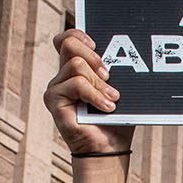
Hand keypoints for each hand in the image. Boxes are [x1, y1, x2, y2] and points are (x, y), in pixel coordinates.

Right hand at [43, 29, 135, 155]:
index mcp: (77, 68)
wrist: (109, 148)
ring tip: (111, 99)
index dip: (79, 34)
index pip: (68, 38)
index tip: (97, 45)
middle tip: (108, 75)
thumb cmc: (115, 120)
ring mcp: (56, 86)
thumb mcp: (119, 89)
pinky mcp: (53, 99)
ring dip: (98, 82)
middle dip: (93, 56)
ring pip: (76, 65)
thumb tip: (129, 51)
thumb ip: (116, 70)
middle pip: (69, 43)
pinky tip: (106, 107)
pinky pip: (76, 84)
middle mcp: (64, 74)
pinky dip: (95, 95)